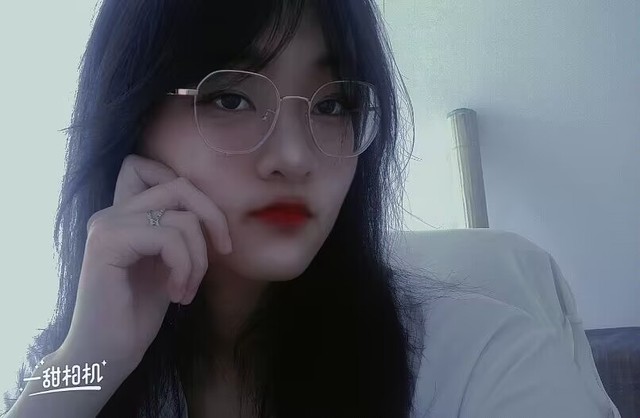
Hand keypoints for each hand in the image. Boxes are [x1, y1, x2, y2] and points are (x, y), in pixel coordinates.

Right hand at [61, 154, 231, 370]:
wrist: (105, 355)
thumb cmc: (138, 313)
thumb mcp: (168, 262)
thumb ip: (177, 230)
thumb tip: (209, 209)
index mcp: (124, 213)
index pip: (149, 167)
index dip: (190, 190)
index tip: (210, 231)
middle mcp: (111, 212)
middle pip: (178, 184)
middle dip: (212, 218)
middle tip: (222, 251)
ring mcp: (106, 225)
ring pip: (182, 217)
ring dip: (199, 258)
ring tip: (186, 288)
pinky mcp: (107, 244)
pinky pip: (169, 238)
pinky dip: (185, 267)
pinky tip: (175, 294)